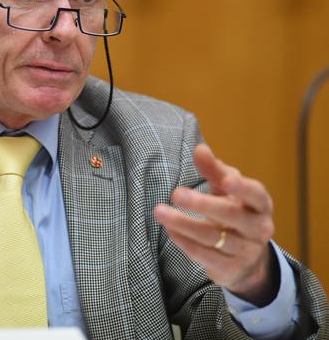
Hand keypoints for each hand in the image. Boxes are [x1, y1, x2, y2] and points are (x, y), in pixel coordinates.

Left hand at [154, 143, 278, 305]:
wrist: (247, 259)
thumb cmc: (234, 211)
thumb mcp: (227, 189)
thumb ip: (214, 169)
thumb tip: (200, 149)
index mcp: (260, 205)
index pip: (256, 194)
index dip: (243, 188)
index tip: (226, 181)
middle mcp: (258, 228)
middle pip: (231, 215)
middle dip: (202, 204)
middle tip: (176, 194)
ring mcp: (246, 251)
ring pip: (213, 237)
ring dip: (183, 224)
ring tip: (160, 212)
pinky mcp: (230, 269)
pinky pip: (204, 256)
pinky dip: (184, 242)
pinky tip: (169, 230)